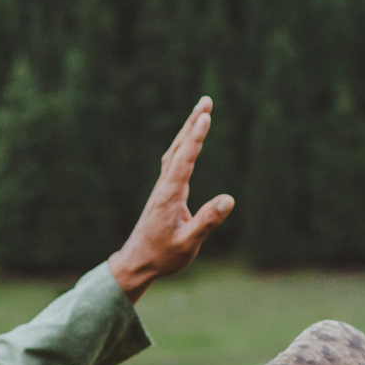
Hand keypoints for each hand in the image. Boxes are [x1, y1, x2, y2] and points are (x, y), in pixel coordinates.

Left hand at [108, 98, 234, 302]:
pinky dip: (183, 145)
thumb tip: (228, 200)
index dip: (196, 137)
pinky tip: (188, 142)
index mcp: (170, 195)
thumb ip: (207, 222)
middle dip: (192, 123)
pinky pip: (174, 161)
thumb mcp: (188, 243)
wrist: (136, 263)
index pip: (185, 159)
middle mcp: (164, 186)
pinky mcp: (163, 193)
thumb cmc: (163, 256)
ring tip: (202, 113)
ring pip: (175, 152)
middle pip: (179, 147)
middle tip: (206, 101)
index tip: (205, 116)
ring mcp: (162, 188)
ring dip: (187, 131)